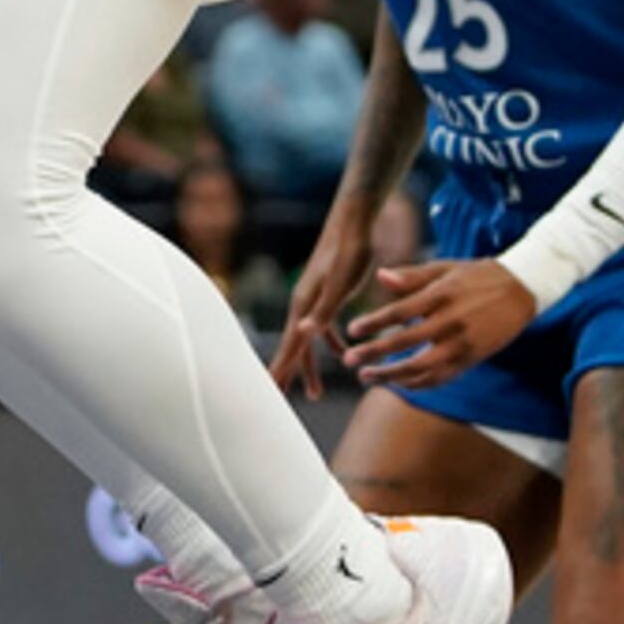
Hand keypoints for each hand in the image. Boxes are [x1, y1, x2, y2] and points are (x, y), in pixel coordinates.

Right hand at [270, 214, 373, 393]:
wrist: (353, 222)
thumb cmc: (348, 252)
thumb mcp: (339, 284)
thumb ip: (322, 311)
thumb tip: (302, 335)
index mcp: (303, 307)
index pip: (289, 347)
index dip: (280, 371)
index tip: (269, 395)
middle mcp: (303, 305)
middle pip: (292, 348)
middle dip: (287, 375)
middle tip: (279, 402)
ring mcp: (314, 300)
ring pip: (308, 341)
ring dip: (310, 366)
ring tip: (315, 393)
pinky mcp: (328, 294)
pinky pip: (324, 327)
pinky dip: (330, 344)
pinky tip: (343, 354)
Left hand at [343, 257, 535, 390]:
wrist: (522, 290)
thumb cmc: (478, 275)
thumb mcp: (446, 268)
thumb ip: (412, 275)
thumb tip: (380, 278)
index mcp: (442, 295)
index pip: (400, 312)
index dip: (374, 322)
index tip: (352, 330)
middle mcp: (451, 321)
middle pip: (405, 342)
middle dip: (374, 354)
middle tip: (349, 360)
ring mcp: (463, 343)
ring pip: (421, 367)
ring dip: (391, 375)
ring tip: (368, 377)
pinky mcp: (472, 359)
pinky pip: (440, 378)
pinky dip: (416, 383)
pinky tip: (397, 382)